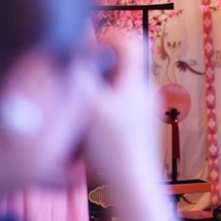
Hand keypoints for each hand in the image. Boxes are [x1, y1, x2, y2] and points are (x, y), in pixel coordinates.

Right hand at [83, 35, 159, 180]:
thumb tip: (74, 50)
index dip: (108, 37)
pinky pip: (121, 103)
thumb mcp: (89, 106)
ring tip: (80, 103)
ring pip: (120, 85)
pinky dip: (104, 106)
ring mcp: (145, 110)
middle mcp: (146, 91)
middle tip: (78, 78)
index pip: (131, 41)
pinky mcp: (140, 126)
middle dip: (99, 65)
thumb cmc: (111, 146)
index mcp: (137, 81)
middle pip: (123, 63)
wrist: (132, 184)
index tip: (86, 49)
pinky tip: (89, 123)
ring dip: (100, 87)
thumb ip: (81, 76)